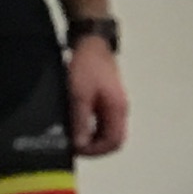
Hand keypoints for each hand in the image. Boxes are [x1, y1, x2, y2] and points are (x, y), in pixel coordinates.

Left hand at [65, 34, 127, 156]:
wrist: (91, 42)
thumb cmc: (87, 65)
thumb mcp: (79, 95)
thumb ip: (81, 121)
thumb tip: (80, 144)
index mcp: (117, 109)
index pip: (114, 142)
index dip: (96, 151)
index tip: (77, 149)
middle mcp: (120, 110)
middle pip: (112, 139)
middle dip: (94, 147)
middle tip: (73, 145)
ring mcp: (115, 104)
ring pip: (106, 131)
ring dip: (91, 137)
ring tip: (72, 135)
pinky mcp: (107, 99)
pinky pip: (101, 121)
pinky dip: (90, 127)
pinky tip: (75, 123)